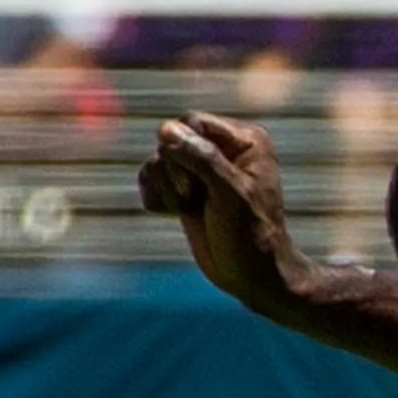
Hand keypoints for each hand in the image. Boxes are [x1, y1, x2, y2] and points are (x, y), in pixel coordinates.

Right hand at [138, 114, 305, 312]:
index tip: (200, 183)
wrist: (248, 274)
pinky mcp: (182, 188)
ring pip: (156, 160)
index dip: (184, 150)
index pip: (191, 122)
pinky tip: (174, 212)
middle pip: (169, 140)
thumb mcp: (230, 193)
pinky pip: (148, 177)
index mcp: (245, 140)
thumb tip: (166, 128)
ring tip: (190, 208)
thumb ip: (202, 158)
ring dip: (165, 188)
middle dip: (174, 173)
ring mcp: (200, 168)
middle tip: (197, 199)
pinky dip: (155, 196)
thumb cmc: (249, 234)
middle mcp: (222, 148)